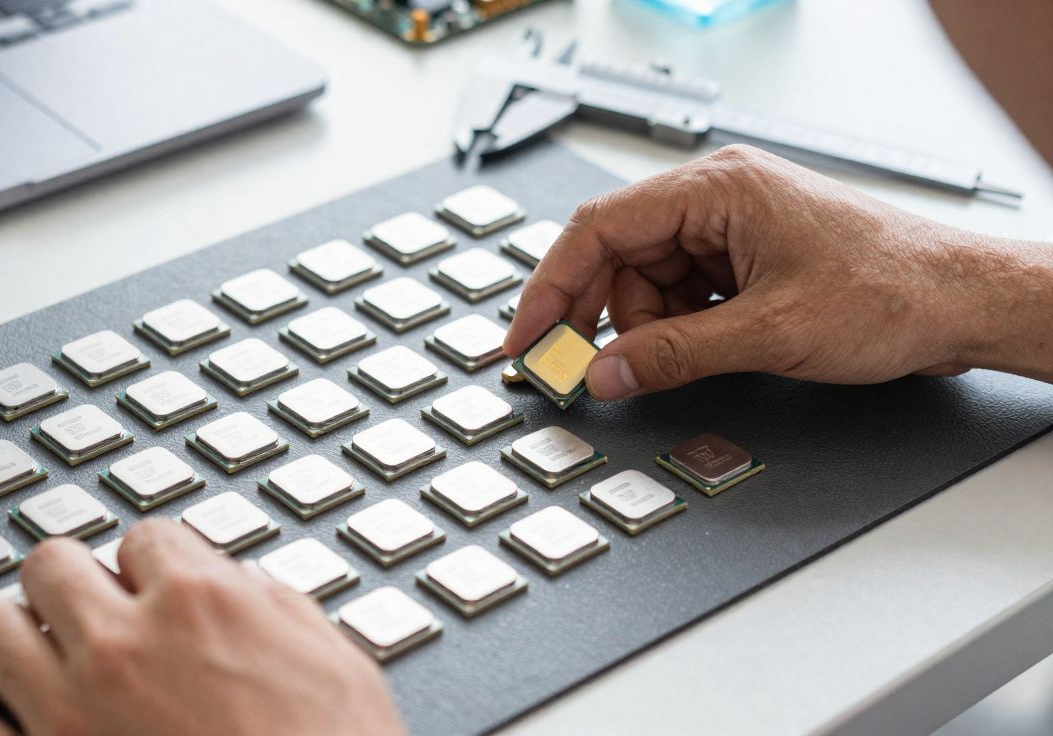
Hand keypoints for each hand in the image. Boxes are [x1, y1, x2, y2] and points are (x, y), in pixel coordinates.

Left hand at [0, 520, 404, 735]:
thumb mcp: (338, 670)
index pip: (144, 538)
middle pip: (52, 564)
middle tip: (86, 606)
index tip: (150, 584)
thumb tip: (249, 593)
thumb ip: (279, 614)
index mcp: (202, 605)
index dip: (150, 563)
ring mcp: (67, 711)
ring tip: (32, 645)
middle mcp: (125, 645)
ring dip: (13, 629)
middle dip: (72, 582)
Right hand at [505, 145, 1052, 398]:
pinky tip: (713, 345)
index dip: (550, 289)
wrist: (961, 302)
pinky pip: (681, 293)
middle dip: (606, 318)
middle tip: (588, 370)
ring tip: (700, 354)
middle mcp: (716, 197)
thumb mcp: (769, 333)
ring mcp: (730, 227)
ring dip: (653, 329)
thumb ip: (674, 354)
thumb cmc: (891, 290)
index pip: (598, 229)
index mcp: (715, 188)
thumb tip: (606, 373)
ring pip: (647, 282)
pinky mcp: (743, 256)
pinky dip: (680, 328)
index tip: (525, 339)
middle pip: (618, 258)